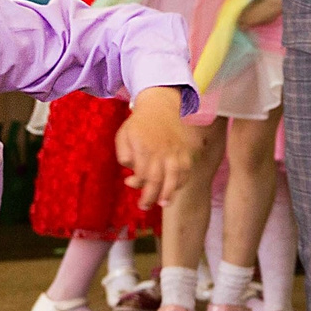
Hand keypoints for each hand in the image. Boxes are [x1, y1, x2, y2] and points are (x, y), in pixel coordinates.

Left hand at [115, 89, 200, 207]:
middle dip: (150, 197)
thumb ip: (123, 154)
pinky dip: (182, 181)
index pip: (141, 174)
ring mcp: (176, 151)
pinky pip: (187, 170)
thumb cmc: (139, 123)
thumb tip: (131, 170)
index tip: (130, 182)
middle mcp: (161, 151)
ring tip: (164, 203)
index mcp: (144, 147)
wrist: (161, 104)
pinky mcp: (186, 150)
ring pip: (175, 176)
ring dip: (169, 192)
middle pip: (157, 180)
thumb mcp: (123, 135)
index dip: (136, 183)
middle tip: (144, 206)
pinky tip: (175, 188)